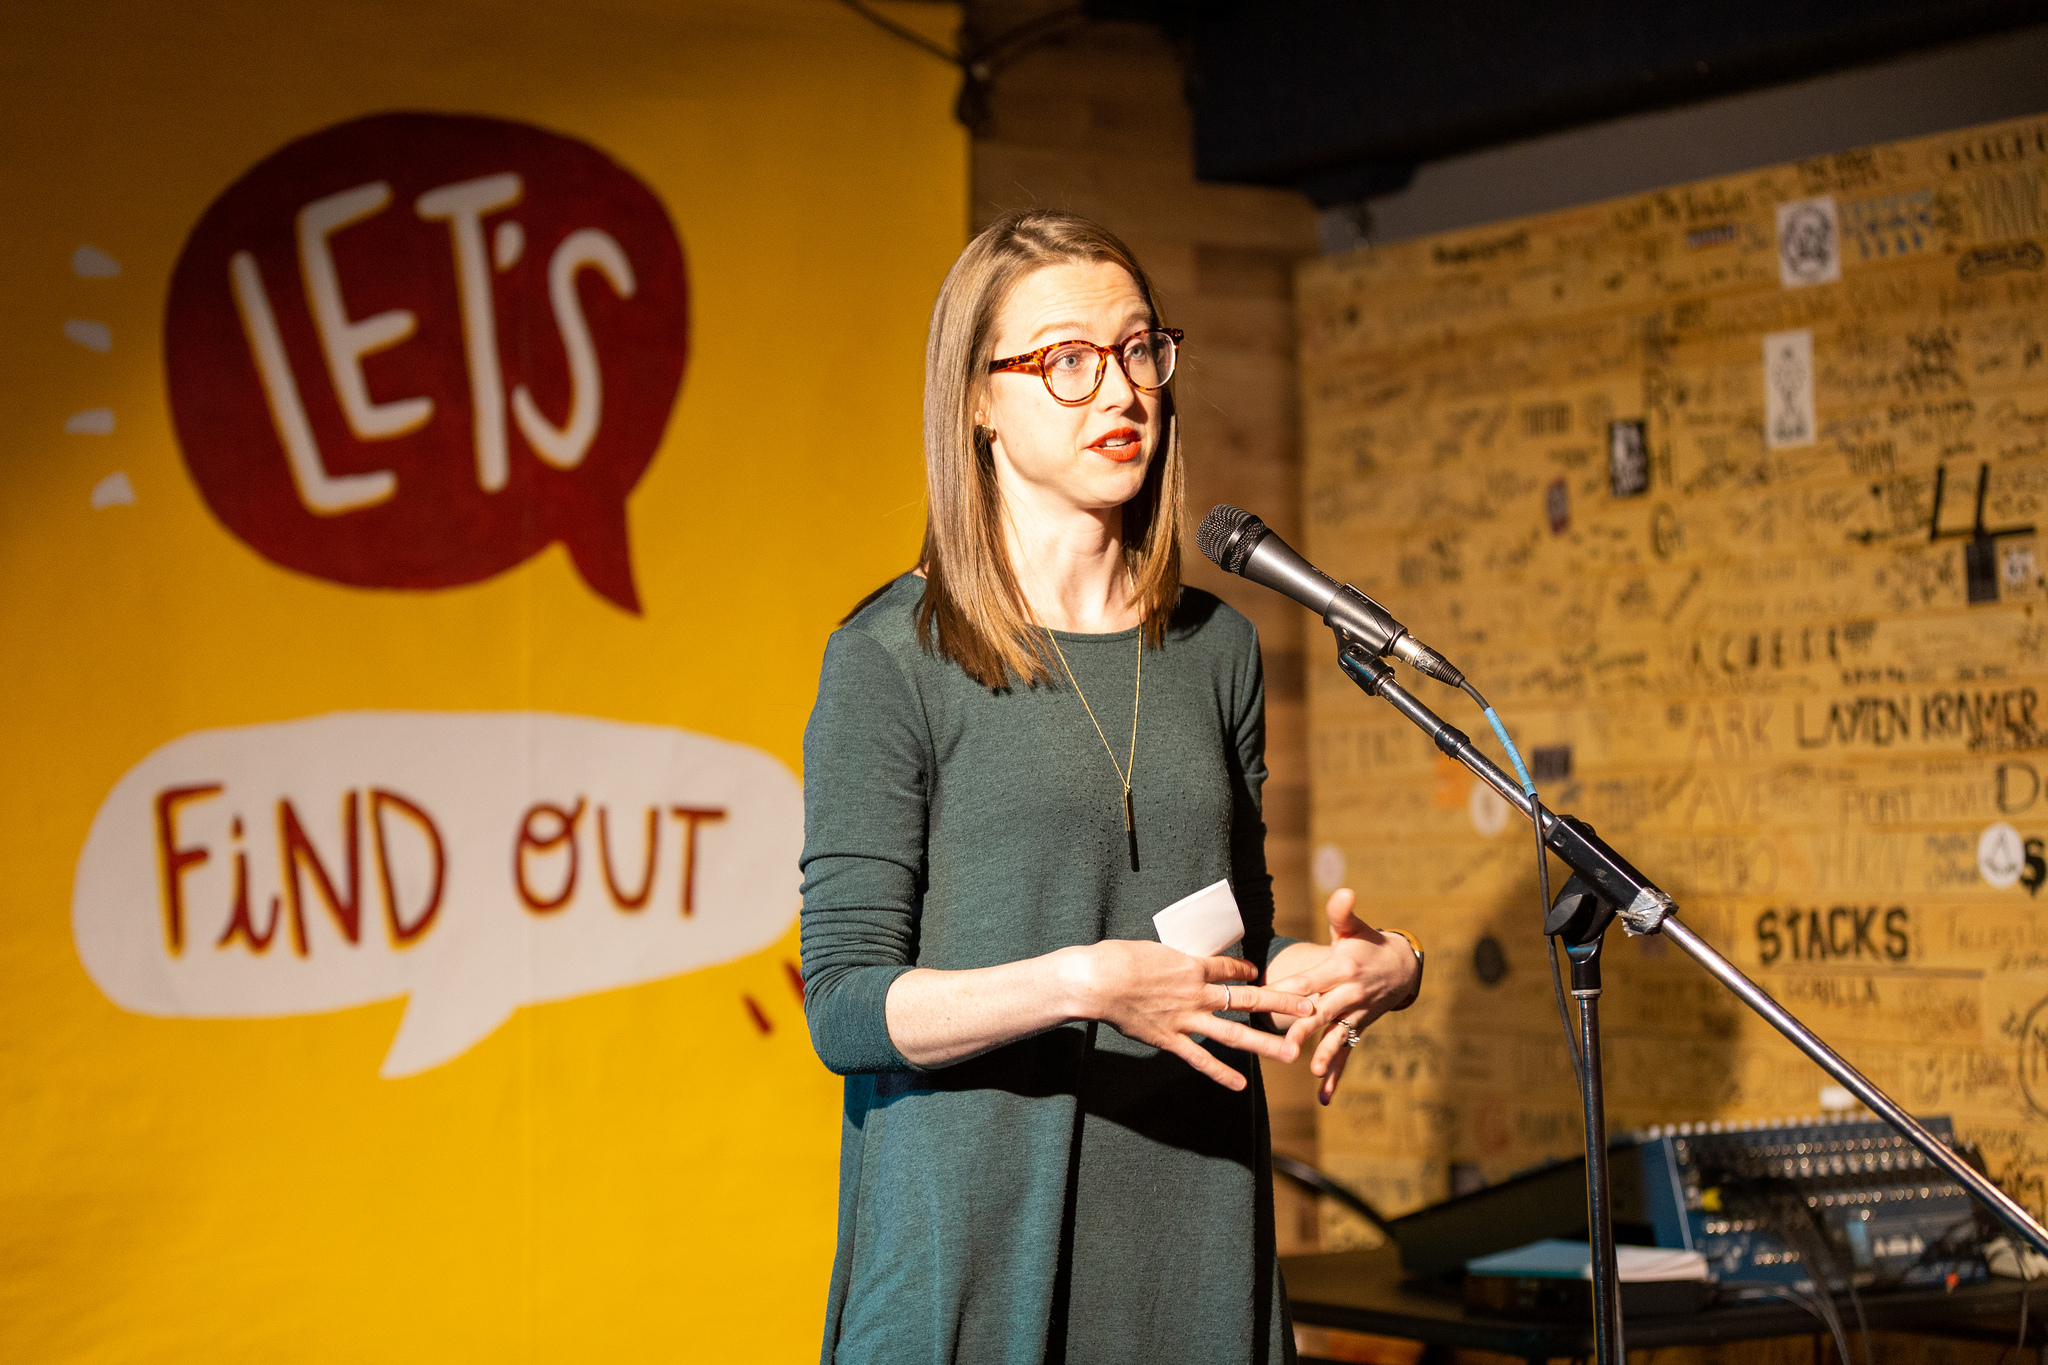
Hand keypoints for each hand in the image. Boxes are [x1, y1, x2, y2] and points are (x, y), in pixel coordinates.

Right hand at [1061, 940, 1313, 1090]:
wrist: (1098, 981)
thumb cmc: (1119, 958)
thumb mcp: (1153, 950)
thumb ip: (1173, 961)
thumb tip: (1178, 962)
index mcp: (1194, 965)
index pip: (1232, 968)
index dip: (1247, 970)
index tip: (1257, 972)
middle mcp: (1198, 993)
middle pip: (1248, 998)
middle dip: (1280, 1003)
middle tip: (1310, 1008)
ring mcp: (1186, 1018)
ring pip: (1234, 1033)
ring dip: (1264, 1044)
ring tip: (1291, 1053)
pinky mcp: (1170, 1039)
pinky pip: (1201, 1059)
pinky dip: (1221, 1072)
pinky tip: (1241, 1084)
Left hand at [1267, 888, 1420, 1104]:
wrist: (1402, 967)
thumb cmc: (1367, 943)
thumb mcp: (1354, 927)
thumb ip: (1342, 912)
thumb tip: (1344, 891)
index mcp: (1342, 968)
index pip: (1312, 979)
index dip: (1290, 989)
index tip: (1266, 996)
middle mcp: (1350, 993)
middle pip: (1323, 1011)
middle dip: (1305, 1027)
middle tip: (1287, 1044)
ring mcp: (1355, 1014)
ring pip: (1338, 1036)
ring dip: (1326, 1054)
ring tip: (1313, 1071)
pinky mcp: (1358, 1028)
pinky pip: (1348, 1055)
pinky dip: (1337, 1075)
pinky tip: (1324, 1097)